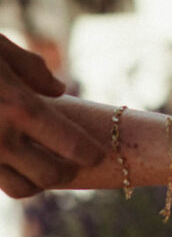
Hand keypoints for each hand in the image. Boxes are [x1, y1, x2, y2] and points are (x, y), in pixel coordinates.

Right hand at [0, 35, 104, 197]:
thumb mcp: (0, 48)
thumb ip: (33, 69)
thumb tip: (59, 90)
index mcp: (18, 107)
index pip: (67, 142)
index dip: (88, 152)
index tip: (97, 152)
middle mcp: (0, 138)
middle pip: (48, 174)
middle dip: (67, 171)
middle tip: (75, 163)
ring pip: (20, 188)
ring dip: (38, 182)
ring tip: (46, 168)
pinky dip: (10, 178)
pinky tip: (15, 162)